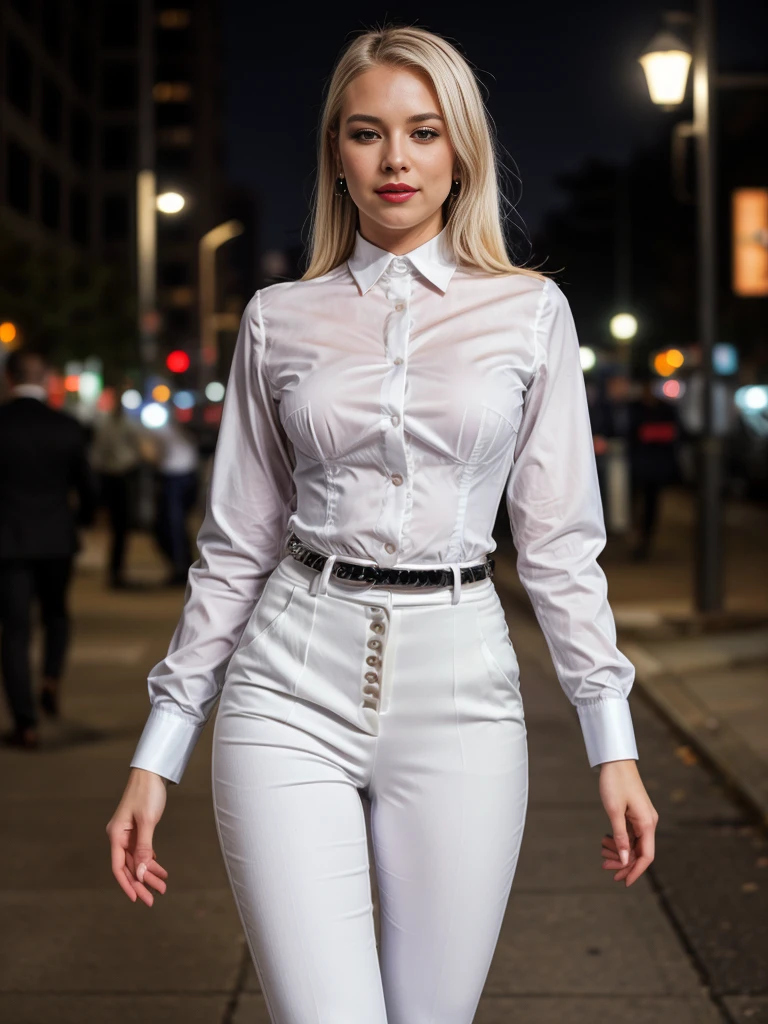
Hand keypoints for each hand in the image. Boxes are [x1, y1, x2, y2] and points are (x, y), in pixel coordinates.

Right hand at [106, 768, 169, 905]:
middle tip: (155, 898)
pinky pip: (142, 851)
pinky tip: (159, 868)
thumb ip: (144, 848)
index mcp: (116, 835)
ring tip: (163, 885)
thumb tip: (142, 872)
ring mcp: (128, 834)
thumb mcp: (147, 821)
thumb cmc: (147, 793)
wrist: (151, 773)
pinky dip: (151, 860)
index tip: (136, 899)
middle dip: (142, 882)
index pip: (119, 867)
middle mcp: (119, 837)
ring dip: (149, 873)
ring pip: (138, 860)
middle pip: (129, 866)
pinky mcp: (137, 830)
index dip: (127, 884)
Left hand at [598, 759, 657, 886]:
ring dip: (619, 852)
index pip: (646, 856)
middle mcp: (648, 823)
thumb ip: (620, 837)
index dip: (636, 871)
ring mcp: (642, 819)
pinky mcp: (635, 814)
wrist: (616, 761)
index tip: (624, 882)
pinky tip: (606, 843)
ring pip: (633, 844)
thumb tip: (624, 860)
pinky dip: (618, 841)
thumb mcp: (614, 811)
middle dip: (623, 863)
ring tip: (602, 856)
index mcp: (647, 823)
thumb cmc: (615, 783)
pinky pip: (629, 834)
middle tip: (605, 869)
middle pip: (639, 852)